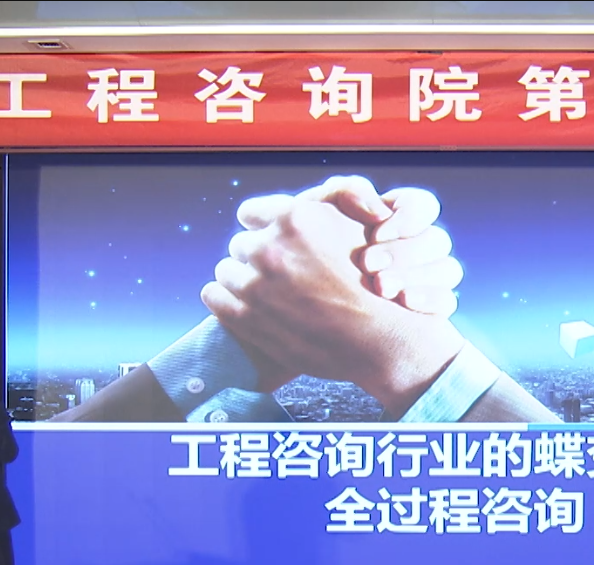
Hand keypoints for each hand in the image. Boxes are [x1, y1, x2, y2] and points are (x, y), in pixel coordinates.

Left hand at [202, 199, 465, 415]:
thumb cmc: (375, 280)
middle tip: (279, 274)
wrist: (380, 339)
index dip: (263, 228)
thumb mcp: (363, 223)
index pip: (250, 213)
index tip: (274, 241)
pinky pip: (213, 296)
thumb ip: (335, 197)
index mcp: (294, 218)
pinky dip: (224, 299)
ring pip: (225, 270)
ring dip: (240, 280)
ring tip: (264, 293)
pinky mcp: (244, 317)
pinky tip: (242, 305)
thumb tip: (310, 195)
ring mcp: (254, 285)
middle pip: (240, 244)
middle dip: (256, 257)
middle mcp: (270, 248)